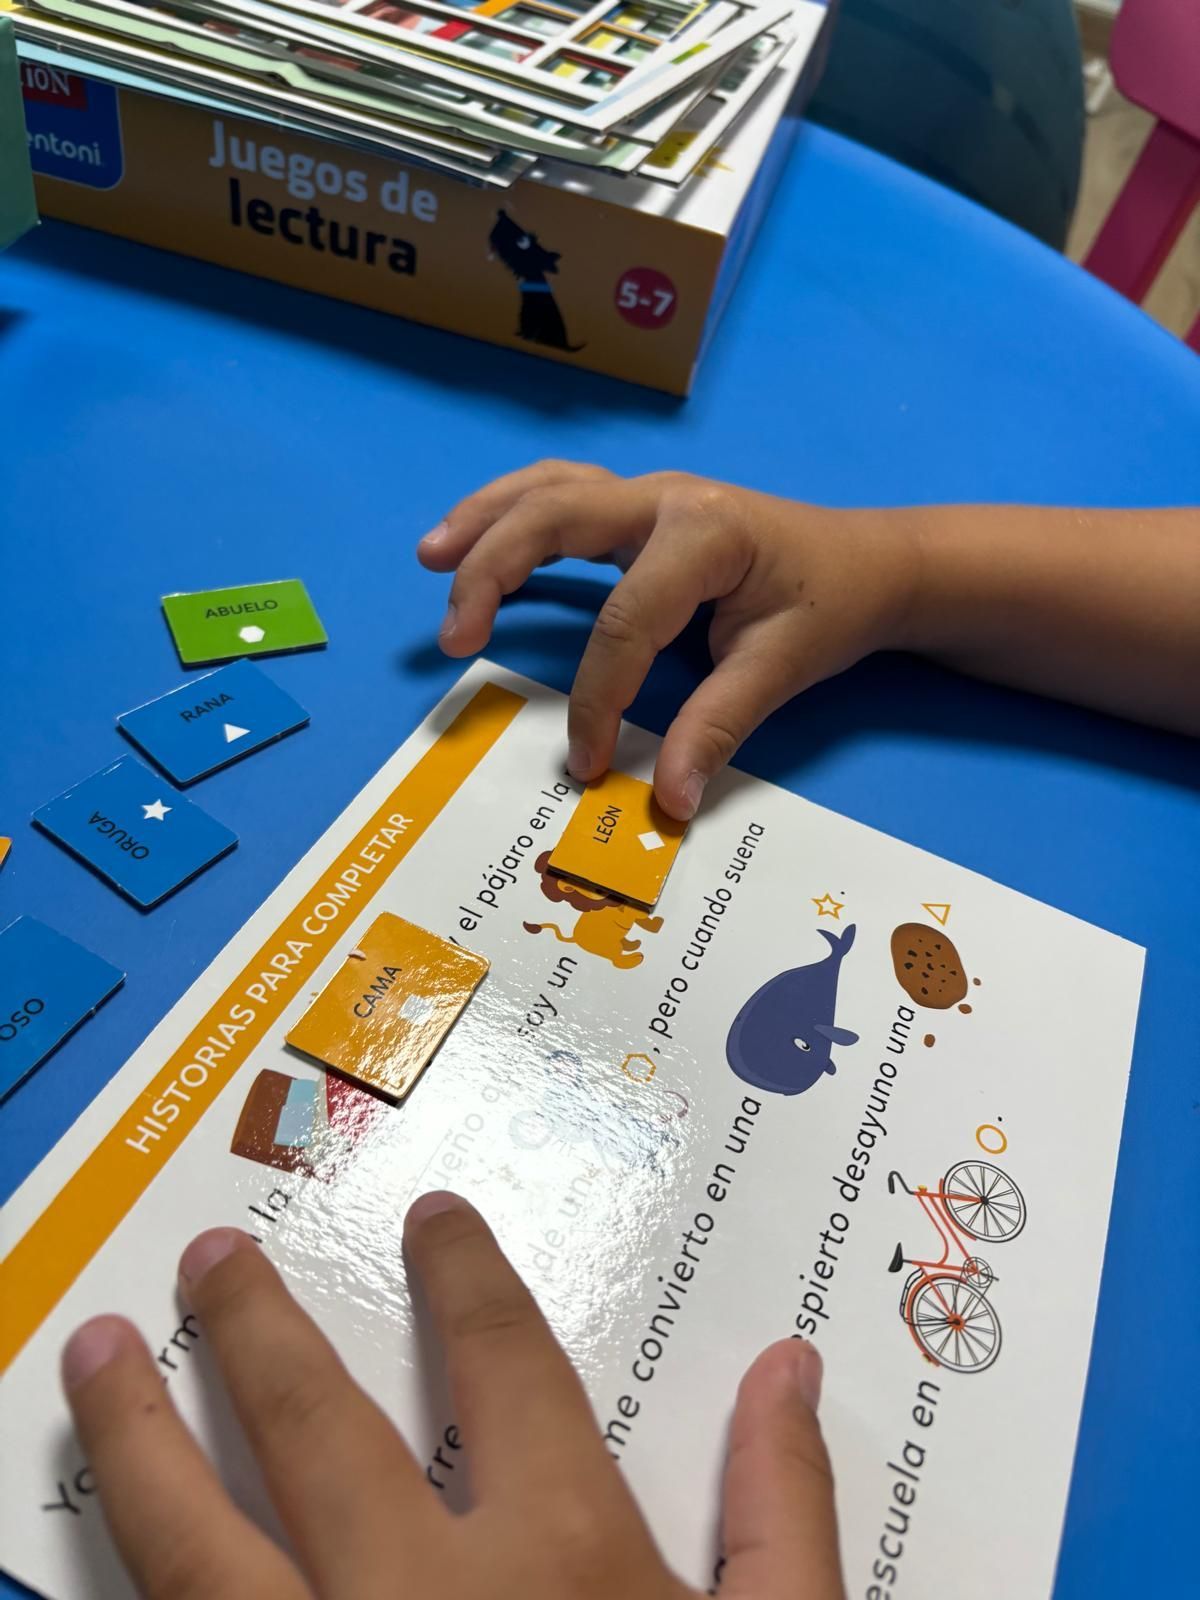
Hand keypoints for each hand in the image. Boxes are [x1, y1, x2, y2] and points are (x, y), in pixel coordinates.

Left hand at [62, 1194, 844, 1599]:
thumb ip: (783, 1513)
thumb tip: (789, 1368)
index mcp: (556, 1564)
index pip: (503, 1363)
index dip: (467, 1277)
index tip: (432, 1221)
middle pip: (313, 1424)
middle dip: (256, 1327)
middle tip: (214, 1255)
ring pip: (192, 1546)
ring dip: (135, 1443)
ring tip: (98, 1358)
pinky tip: (93, 1560)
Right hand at [419, 462, 918, 818]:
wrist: (869, 560)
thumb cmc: (830, 607)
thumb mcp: (782, 668)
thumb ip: (717, 727)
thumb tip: (665, 799)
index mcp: (705, 533)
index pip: (625, 620)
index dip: (596, 697)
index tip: (584, 763)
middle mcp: (666, 497)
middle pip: (554, 517)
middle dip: (494, 572)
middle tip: (454, 639)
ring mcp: (649, 494)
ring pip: (546, 488)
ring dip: (485, 522)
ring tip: (430, 559)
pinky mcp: (639, 505)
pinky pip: (559, 493)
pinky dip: (509, 513)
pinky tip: (473, 539)